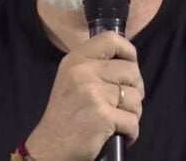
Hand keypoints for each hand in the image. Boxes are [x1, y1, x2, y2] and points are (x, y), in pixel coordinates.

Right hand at [24, 31, 144, 160]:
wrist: (49, 146)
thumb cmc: (65, 114)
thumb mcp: (72, 78)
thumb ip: (95, 66)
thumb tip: (129, 62)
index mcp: (76, 60)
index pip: (111, 40)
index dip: (128, 52)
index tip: (129, 67)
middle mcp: (83, 72)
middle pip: (131, 71)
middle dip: (136, 89)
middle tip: (124, 103)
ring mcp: (93, 93)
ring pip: (136, 97)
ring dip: (133, 112)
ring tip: (118, 119)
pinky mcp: (102, 116)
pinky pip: (133, 121)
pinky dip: (131, 131)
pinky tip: (119, 134)